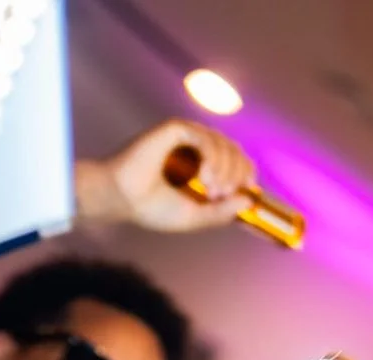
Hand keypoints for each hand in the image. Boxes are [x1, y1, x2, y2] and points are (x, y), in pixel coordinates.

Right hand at [76, 119, 256, 233]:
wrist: (122, 200)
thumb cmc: (151, 209)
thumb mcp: (195, 217)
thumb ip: (222, 211)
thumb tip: (250, 200)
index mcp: (201, 166)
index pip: (235, 160)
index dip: (245, 173)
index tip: (246, 191)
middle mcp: (196, 148)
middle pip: (233, 149)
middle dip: (237, 172)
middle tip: (224, 194)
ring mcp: (186, 137)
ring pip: (222, 143)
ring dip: (224, 167)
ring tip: (212, 190)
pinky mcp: (175, 130)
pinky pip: (204, 137)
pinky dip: (211, 156)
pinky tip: (205, 176)